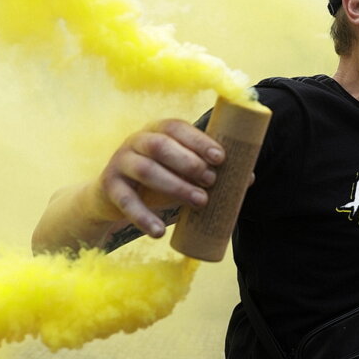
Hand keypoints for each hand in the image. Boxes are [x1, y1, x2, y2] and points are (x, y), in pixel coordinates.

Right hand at [92, 119, 223, 236]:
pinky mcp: (110, 187)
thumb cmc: (158, 178)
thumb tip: (248, 179)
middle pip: (160, 146)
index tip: (220, 157)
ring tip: (200, 201)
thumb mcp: (180, 171)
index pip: (176, 127)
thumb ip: (207, 171)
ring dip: (175, 186)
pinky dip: (143, 217)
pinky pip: (126, 201)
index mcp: (157, 131)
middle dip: (188, 162)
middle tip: (211, 180)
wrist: (113, 196)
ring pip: (146, 170)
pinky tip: (159, 231)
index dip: (198, 140)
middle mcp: (137, 141)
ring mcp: (120, 162)